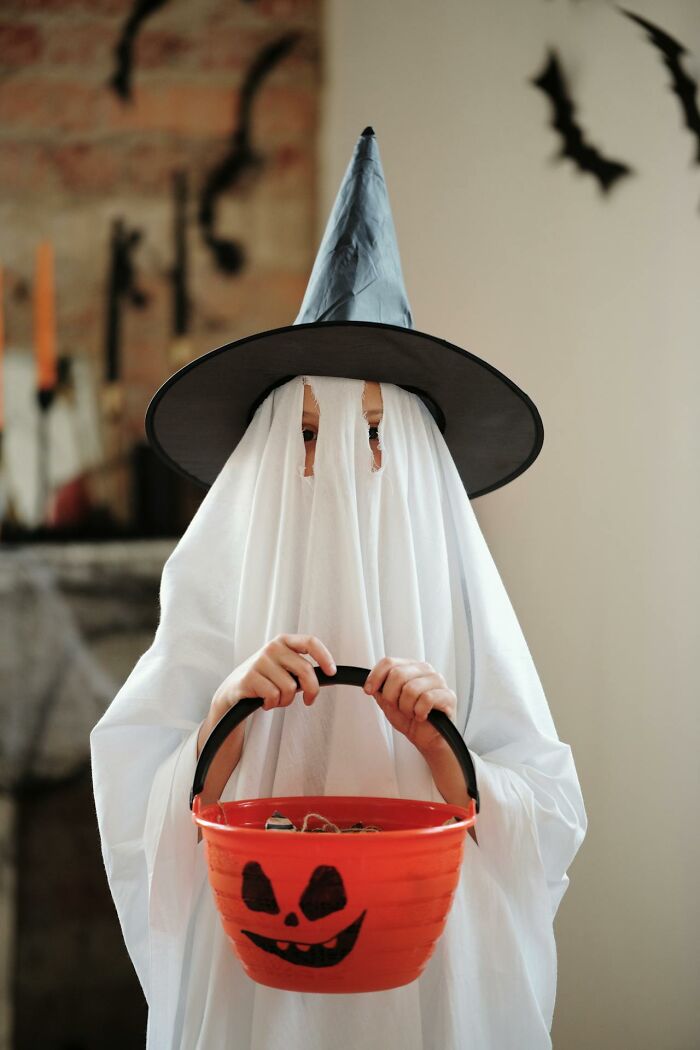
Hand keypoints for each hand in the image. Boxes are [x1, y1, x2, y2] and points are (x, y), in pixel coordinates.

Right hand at [210, 633, 336, 719]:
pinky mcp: (250, 677)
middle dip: (312, 690)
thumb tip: (325, 676)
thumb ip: (301, 668)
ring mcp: (260, 661)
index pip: (310, 642)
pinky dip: (273, 704)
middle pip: (305, 669)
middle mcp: (273, 648)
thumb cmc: (264, 679)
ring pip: (290, 687)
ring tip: (276, 698)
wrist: (233, 690)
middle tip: (309, 699)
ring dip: (286, 700)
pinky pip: (274, 695)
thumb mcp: (283, 667)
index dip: (324, 656)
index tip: (331, 672)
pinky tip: (265, 702)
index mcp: (284, 641)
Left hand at [363, 657, 456, 754]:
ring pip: (411, 688)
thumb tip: (370, 684)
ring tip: (411, 713)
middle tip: (397, 707)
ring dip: (406, 707)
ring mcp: (438, 681)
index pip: (389, 662)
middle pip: (397, 674)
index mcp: (410, 667)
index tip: (369, 690)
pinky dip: (419, 712)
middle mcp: (424, 670)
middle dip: (391, 696)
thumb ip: (380, 691)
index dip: (375, 677)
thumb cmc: (411, 719)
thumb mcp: (389, 704)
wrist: (428, 738)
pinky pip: (426, 699)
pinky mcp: (448, 695)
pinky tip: (421, 716)